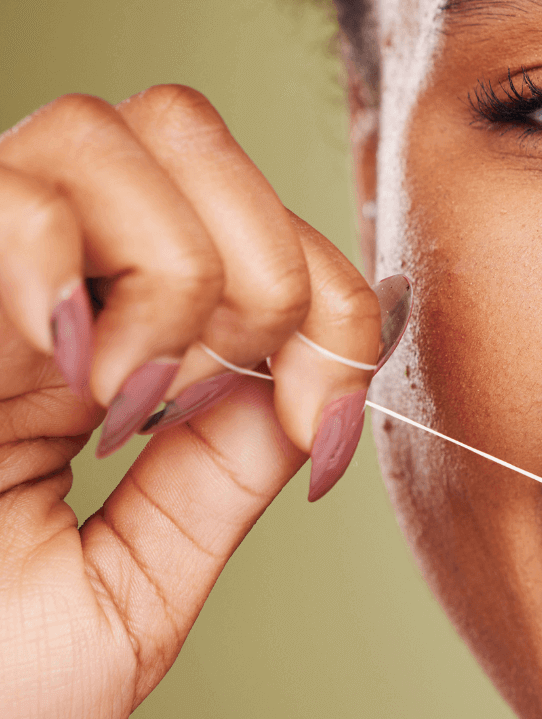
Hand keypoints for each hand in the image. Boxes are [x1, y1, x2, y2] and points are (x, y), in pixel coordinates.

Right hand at [0, 85, 397, 718]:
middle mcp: (27, 298)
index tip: (321, 432)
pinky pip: (6, 198)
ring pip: (101, 137)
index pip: (256, 226)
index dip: (331, 305)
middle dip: (262, 262)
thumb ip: (220, 474)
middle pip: (182, 131)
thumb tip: (322, 373)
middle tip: (211, 402)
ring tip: (117, 406)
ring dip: (171, 272)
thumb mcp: (138, 587)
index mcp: (100, 356)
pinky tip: (61, 383)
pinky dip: (64, 272)